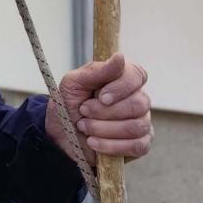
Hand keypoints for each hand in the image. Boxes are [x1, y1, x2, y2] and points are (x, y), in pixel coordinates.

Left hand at [45, 52, 151, 166]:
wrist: (61, 133)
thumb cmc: (69, 103)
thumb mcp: (73, 83)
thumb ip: (96, 71)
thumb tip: (120, 57)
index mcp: (122, 79)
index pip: (137, 75)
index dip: (121, 87)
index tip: (101, 96)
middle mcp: (137, 99)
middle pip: (137, 104)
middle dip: (105, 112)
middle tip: (83, 111)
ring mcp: (142, 122)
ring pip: (136, 126)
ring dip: (103, 128)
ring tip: (83, 126)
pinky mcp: (140, 144)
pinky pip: (137, 146)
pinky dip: (111, 146)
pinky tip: (93, 142)